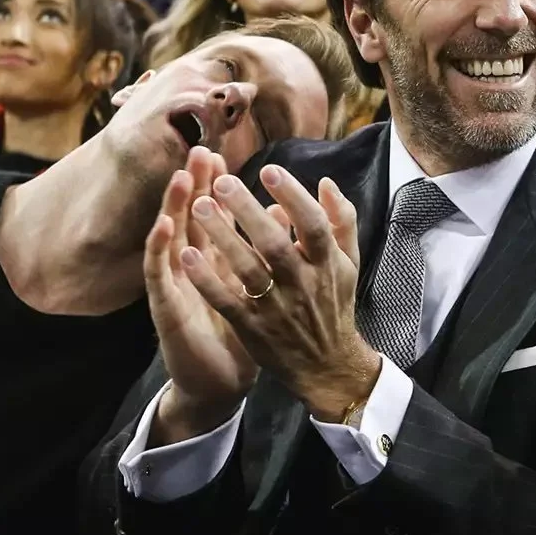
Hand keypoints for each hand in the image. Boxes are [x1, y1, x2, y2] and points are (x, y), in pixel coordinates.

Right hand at [145, 148, 257, 432]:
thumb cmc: (246, 331)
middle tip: (199, 152)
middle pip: (191, 217)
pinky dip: (159, 251)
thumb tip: (286, 210)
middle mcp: (195, 266)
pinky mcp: (167, 309)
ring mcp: (178, 285)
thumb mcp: (264, 286)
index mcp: (219, 259)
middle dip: (195, 185)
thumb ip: (272, 248)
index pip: (215, 214)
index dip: (216, 185)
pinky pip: (160, 277)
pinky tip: (163, 228)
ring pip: (171, 239)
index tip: (221, 154)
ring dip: (173, 208)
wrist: (225, 380)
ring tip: (181, 179)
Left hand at [182, 166, 376, 421]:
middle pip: (275, 244)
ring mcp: (277, 308)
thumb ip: (342, 221)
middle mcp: (304, 285)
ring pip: (247, 270)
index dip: (293, 196)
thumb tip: (327, 182)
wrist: (326, 364)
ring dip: (222, 238)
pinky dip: (207, 279)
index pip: (313, 225)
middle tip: (220, 182)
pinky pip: (227, 301)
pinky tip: (187, 254)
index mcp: (328, 264)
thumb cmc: (334, 305)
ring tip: (198, 207)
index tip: (269, 170)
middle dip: (247, 212)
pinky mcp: (253, 328)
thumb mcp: (349, 263)